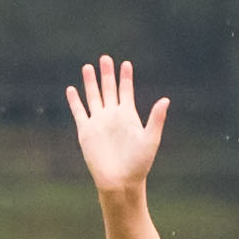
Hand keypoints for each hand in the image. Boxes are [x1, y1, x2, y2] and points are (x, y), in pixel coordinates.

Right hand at [64, 60, 169, 194]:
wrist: (120, 181)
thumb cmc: (139, 164)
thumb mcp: (151, 139)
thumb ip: (156, 119)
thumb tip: (165, 100)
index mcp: (129, 116)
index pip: (126, 91)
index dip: (126, 77)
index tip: (126, 63)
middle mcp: (113, 116)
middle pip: (109, 89)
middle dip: (107, 73)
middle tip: (105, 58)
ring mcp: (98, 122)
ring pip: (93, 97)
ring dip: (90, 82)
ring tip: (88, 67)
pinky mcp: (86, 131)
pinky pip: (79, 112)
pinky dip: (75, 101)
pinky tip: (72, 89)